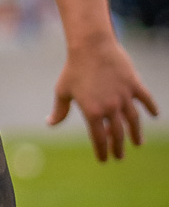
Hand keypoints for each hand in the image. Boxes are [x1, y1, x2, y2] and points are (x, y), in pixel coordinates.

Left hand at [49, 35, 158, 160]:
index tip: (104, 160)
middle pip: (118, 133)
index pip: (99, 138)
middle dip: (118, 147)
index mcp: (92, 112)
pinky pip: (146, 99)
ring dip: (136, 134)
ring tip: (138, 142)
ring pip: (134, 120)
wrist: (90, 46)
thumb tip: (50, 123)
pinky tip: (154, 115)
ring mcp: (124, 96)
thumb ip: (59, 110)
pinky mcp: (133, 84)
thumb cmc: (73, 69)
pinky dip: (151, 108)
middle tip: (120, 156)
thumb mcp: (62, 91)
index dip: (102, 151)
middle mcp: (110, 108)